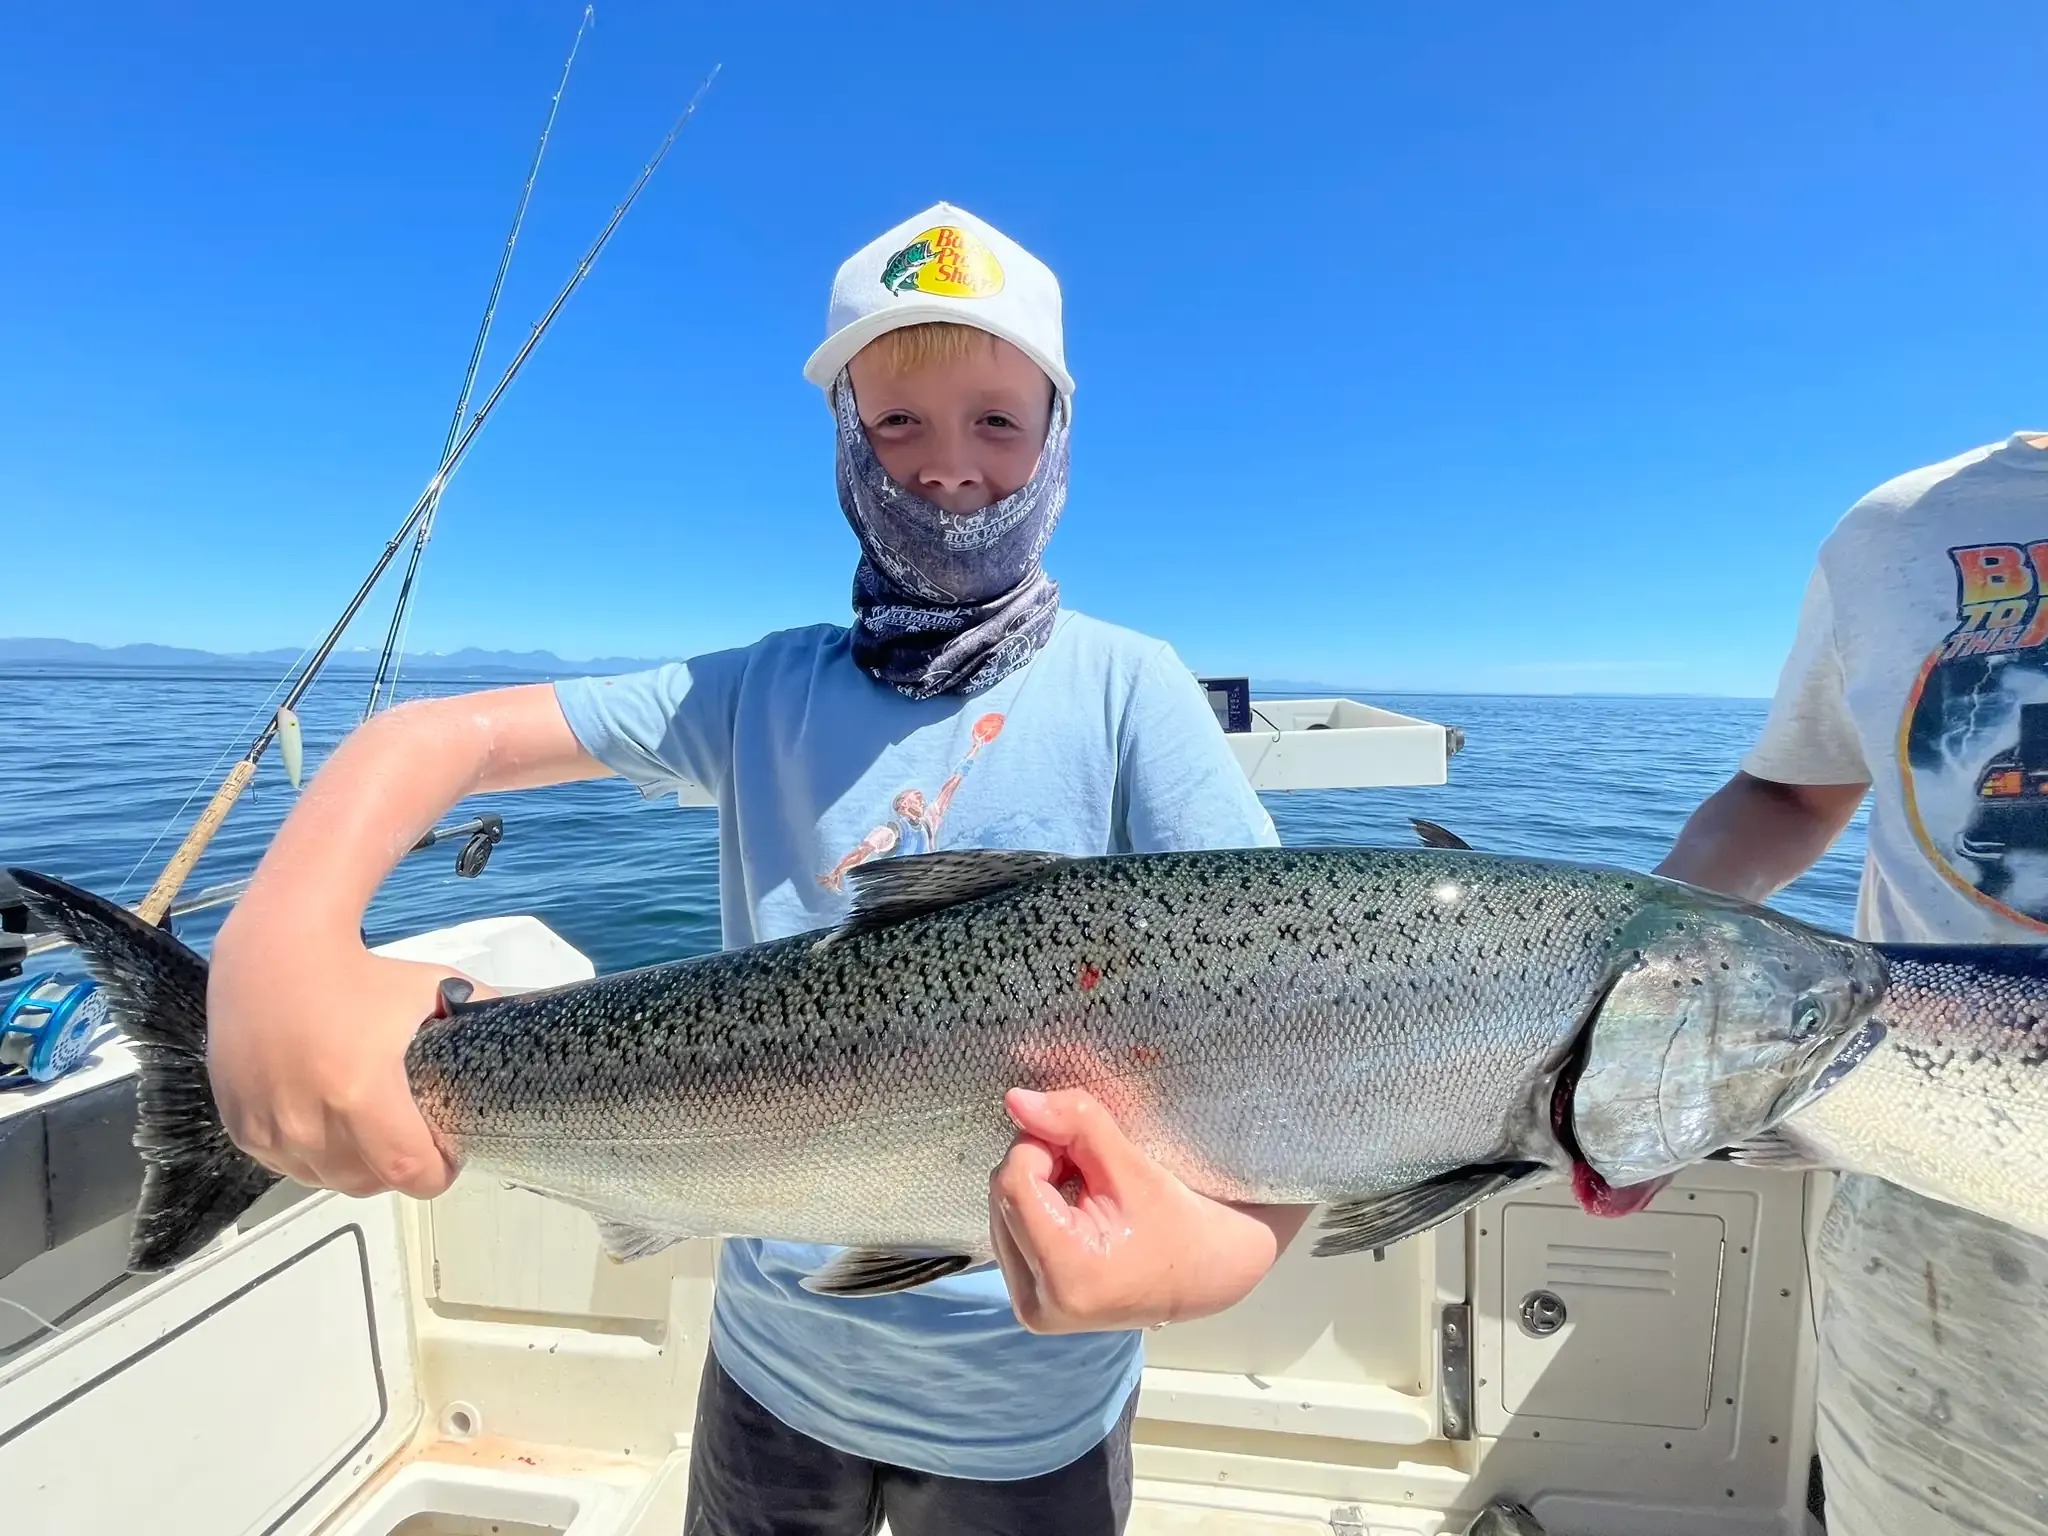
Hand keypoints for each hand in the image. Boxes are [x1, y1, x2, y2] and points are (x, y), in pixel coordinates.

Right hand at [208, 916, 491, 1198]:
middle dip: (397, 1168)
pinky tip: (327, 1122)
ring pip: (326, 1178)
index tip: (448, 1157)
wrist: (274, 954)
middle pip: (367, 1181)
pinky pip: (288, 1165)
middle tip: (411, 1138)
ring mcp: (269, 1127)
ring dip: (354, 1167)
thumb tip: (528, 1038)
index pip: (407, 1171)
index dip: (436, 1174)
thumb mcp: (436, 989)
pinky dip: (313, 1156)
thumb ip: (484, 1016)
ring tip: (370, 1131)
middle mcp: (309, 1119)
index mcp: (360, 1091)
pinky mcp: (241, 1127)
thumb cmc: (363, 973)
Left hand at [987, 1087, 1310, 1333]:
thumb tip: (1015, 1099)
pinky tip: (1072, 1210)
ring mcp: (1031, 1309)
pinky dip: (1034, 1209)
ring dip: (1034, 1185)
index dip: (1041, 1145)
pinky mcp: (1029, 1305)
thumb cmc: (1178, 1221)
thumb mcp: (1132, 1163)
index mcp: (1068, 1273)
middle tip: (1088, 1163)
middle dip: (1038, 1164)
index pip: (1015, 1182)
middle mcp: (1038, 1303)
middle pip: (1002, 1197)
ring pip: (1000, 1212)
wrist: (1205, 1276)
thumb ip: (1074, 1123)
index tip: (1079, 1142)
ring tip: (1085, 1188)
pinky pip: (1009, 1234)